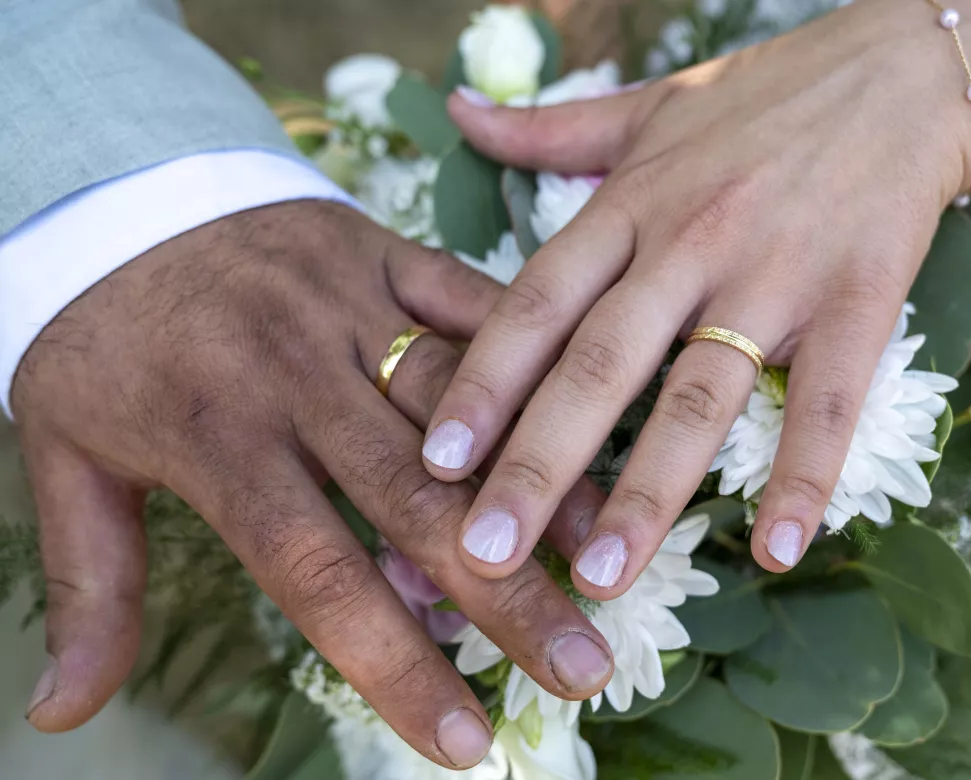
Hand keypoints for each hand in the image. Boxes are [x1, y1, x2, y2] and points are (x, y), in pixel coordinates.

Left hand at [12, 202, 611, 768]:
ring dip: (541, 482)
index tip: (464, 740)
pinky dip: (534, 365)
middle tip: (580, 668)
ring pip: (464, 406)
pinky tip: (590, 421)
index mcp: (218, 435)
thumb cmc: (100, 336)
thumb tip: (61, 713)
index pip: (319, 572)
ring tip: (607, 559)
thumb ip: (88, 586)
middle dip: (506, 593)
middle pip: (417, 501)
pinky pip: (473, 304)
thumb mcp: (62, 454)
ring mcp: (351, 306)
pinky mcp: (389, 253)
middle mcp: (296, 375)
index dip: (394, 663)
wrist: (121, 187)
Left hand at [422, 0, 970, 591]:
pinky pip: (826, 400)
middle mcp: (690, 243)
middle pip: (599, 367)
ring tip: (602, 576)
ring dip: (647, 494)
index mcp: (631, 203)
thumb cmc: (765, 98)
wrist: (906, 70)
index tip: (433, 459)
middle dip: (535, 466)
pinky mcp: (857, 301)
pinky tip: (779, 551)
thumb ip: (548, 128)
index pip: (537, 304)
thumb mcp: (647, 105)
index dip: (482, 382)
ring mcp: (774, 276)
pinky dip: (803, 476)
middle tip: (484, 553)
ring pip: (699, 398)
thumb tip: (457, 109)